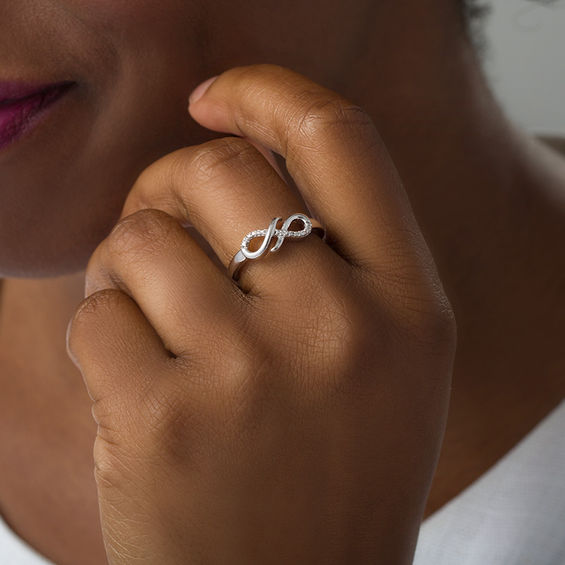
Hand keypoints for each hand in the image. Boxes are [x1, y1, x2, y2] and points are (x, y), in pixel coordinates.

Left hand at [66, 64, 455, 564]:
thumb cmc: (335, 470)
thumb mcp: (384, 359)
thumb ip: (336, 255)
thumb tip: (236, 156)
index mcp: (409, 307)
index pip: (340, 139)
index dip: (268, 94)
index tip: (217, 100)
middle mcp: (341, 329)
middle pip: (219, 171)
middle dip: (172, 183)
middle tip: (166, 229)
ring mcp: (249, 376)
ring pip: (142, 237)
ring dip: (130, 265)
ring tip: (154, 320)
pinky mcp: (161, 422)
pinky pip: (98, 315)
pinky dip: (104, 335)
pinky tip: (136, 384)